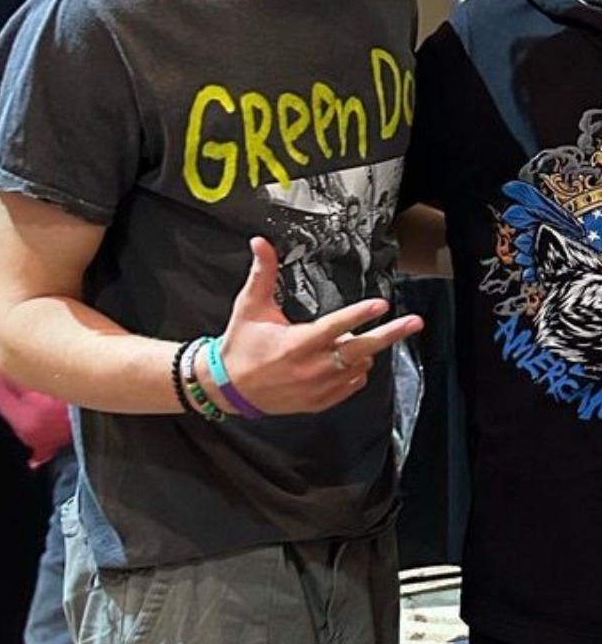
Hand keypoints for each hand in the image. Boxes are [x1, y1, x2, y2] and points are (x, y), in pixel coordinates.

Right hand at [217, 236, 423, 414]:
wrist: (230, 388)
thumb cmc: (241, 345)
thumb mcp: (249, 306)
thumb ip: (262, 274)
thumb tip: (260, 242)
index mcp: (296, 343)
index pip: (335, 327)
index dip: (359, 315)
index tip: (380, 305)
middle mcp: (311, 368)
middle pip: (360, 350)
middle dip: (390, 335)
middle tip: (414, 322)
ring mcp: (317, 388)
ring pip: (358, 367)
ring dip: (363, 352)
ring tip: (353, 340)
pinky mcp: (318, 402)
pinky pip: (350, 386)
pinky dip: (355, 372)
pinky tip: (348, 361)